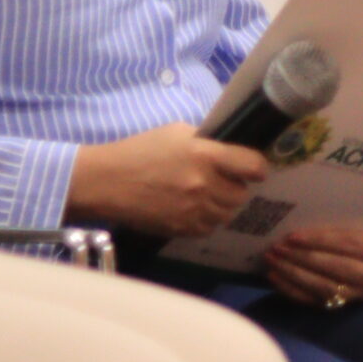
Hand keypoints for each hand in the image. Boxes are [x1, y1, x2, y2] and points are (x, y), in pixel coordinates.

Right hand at [64, 122, 268, 236]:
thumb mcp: (177, 133)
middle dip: (236, 188)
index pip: (253, 166)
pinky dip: (206, 220)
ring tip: (207, 196)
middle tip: (224, 182)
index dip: (257, 168)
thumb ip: (206, 142)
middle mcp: (204, 184)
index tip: (253, 169)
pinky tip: (193, 209)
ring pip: (226, 215)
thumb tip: (226, 150)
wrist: (105, 182)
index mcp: (206, 155)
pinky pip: (208, 228)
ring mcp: (192, 210)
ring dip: (222, 206)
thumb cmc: (139, 151)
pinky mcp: (180, 229)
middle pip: (241, 195)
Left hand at [263, 225, 362, 308]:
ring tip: (272, 260)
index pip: (347, 244)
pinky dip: (290, 288)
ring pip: (320, 285)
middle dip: (301, 256)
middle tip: (277, 247)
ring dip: (292, 272)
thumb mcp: (358, 232)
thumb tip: (300, 224)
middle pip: (333, 266)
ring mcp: (355, 295)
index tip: (293, 236)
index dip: (319, 240)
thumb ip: (337, 229)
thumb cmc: (359, 244)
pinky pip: (311, 299)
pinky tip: (274, 276)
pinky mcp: (338, 308)